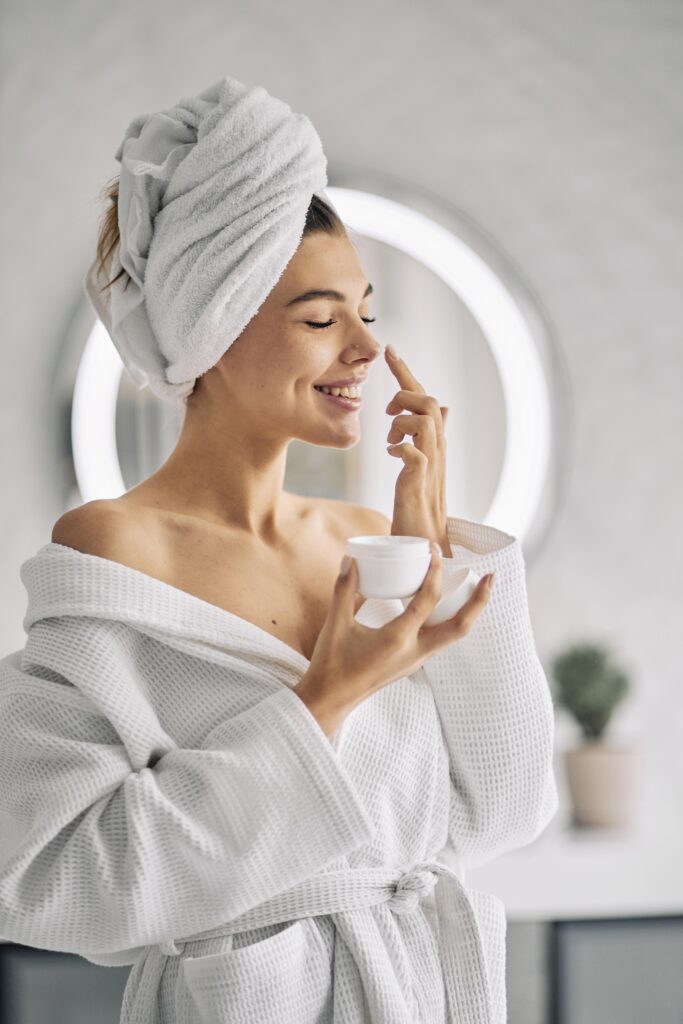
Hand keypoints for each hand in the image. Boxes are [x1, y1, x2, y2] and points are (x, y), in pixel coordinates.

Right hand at [295, 544, 494, 731]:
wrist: (330, 700)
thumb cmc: (332, 664)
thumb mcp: (336, 624)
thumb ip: (343, 590)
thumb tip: (350, 559)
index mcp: (398, 639)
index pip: (428, 599)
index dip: (435, 571)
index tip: (435, 549)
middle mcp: (415, 652)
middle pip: (460, 626)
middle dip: (480, 601)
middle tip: (491, 578)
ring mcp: (416, 661)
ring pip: (454, 636)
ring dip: (470, 613)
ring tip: (477, 591)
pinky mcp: (411, 664)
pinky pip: (441, 641)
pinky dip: (451, 622)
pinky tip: (445, 609)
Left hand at [384, 346, 450, 551]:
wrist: (425, 543)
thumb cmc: (420, 505)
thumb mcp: (424, 464)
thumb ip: (431, 436)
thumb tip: (444, 408)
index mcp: (434, 442)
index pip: (423, 399)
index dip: (406, 373)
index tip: (389, 350)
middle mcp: (437, 450)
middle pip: (427, 402)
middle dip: (402, 396)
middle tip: (386, 412)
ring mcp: (430, 466)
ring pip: (423, 420)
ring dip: (401, 422)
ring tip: (390, 441)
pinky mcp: (420, 483)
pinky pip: (414, 453)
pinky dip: (400, 448)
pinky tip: (393, 455)